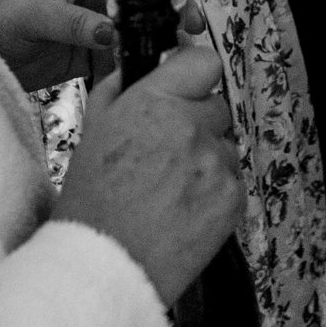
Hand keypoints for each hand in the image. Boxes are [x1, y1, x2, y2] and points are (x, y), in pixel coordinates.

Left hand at [0, 0, 208, 92]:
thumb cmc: (3, 18)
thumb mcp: (36, 13)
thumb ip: (74, 22)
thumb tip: (112, 34)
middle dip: (174, 5)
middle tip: (194, 23)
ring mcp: (98, 25)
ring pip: (141, 25)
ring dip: (164, 34)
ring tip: (184, 49)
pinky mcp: (93, 55)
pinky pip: (125, 55)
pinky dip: (143, 61)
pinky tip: (159, 70)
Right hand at [52, 43, 241, 304]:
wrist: (106, 264)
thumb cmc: (91, 201)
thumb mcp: (93, 130)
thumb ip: (119, 90)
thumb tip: (139, 70)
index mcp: (154, 104)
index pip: (203, 62)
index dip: (195, 74)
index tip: (187, 88)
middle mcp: (191, 127)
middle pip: (217, 108)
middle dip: (198, 124)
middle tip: (169, 154)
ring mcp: (216, 164)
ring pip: (225, 148)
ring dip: (208, 161)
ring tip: (173, 191)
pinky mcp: (233, 199)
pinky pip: (232, 182)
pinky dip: (215, 194)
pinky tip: (184, 212)